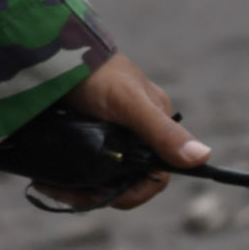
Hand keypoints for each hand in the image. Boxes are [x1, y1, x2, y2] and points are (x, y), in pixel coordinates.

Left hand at [39, 53, 210, 211]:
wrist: (53, 52)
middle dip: (97, 192)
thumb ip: (162, 131)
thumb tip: (202, 157)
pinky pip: (79, 165)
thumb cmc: (96, 74)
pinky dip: (65, 175)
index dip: (134, 192)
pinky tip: (45, 178)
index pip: (155, 174)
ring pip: (99, 176)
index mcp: (154, 126)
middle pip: (124, 179)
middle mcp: (133, 134)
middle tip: (65, 192)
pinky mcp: (81, 134)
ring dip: (77, 188)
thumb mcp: (129, 103)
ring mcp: (106, 135)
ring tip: (50, 186)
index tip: (106, 197)